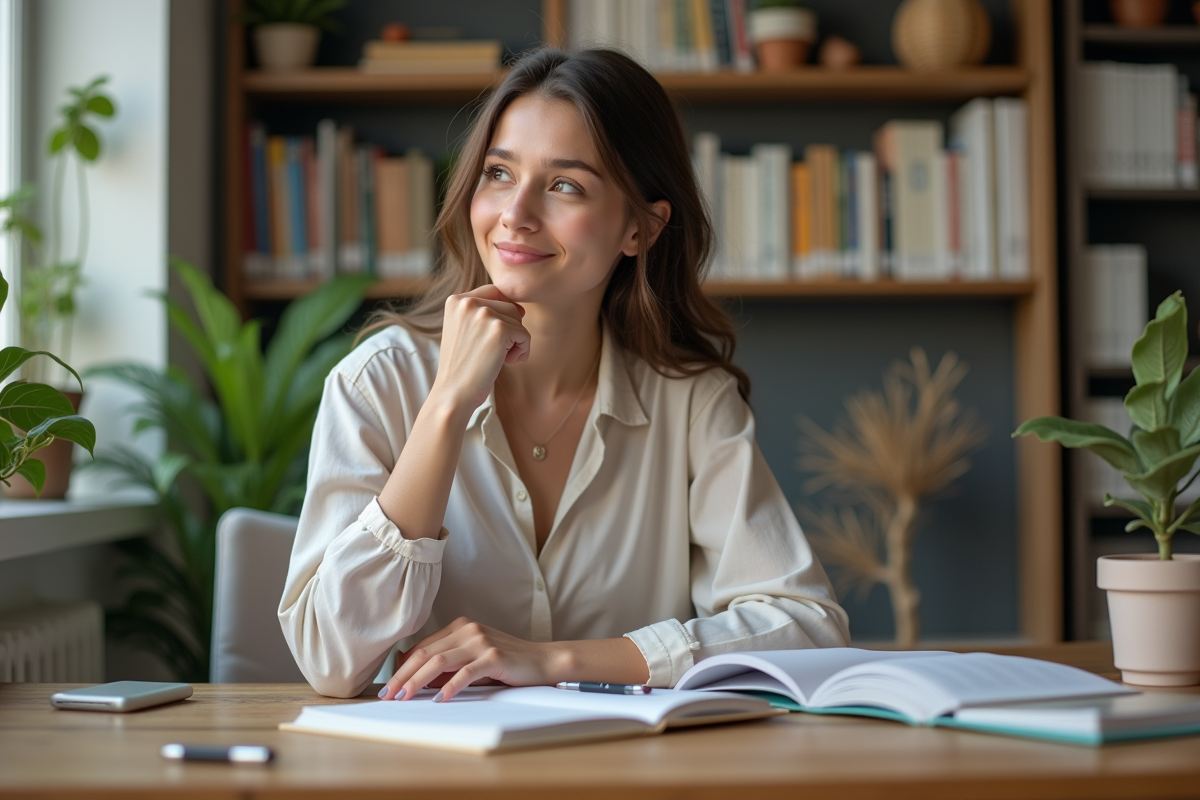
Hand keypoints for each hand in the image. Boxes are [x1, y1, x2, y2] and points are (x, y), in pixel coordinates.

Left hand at [378, 617, 563, 701]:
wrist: (542, 661)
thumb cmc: (506, 663)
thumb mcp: (472, 660)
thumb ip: (447, 664)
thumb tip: (413, 677)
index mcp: (460, 627)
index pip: (422, 647)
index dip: (402, 667)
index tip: (389, 687)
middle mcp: (468, 630)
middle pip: (425, 653)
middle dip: (403, 675)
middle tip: (388, 695)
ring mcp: (481, 641)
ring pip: (439, 661)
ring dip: (418, 681)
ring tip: (405, 697)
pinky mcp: (494, 656)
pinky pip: (465, 672)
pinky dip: (449, 686)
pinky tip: (439, 698)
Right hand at [430, 285, 528, 415]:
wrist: (453, 393)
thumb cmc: (462, 366)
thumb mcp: (464, 330)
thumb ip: (483, 313)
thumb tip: (520, 307)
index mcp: (456, 300)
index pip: (493, 292)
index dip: (503, 312)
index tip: (498, 335)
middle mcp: (467, 302)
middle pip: (508, 305)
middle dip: (510, 329)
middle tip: (497, 351)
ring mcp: (483, 314)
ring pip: (518, 319)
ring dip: (516, 340)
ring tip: (500, 357)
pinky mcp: (499, 329)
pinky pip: (524, 335)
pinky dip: (522, 350)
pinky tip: (506, 362)